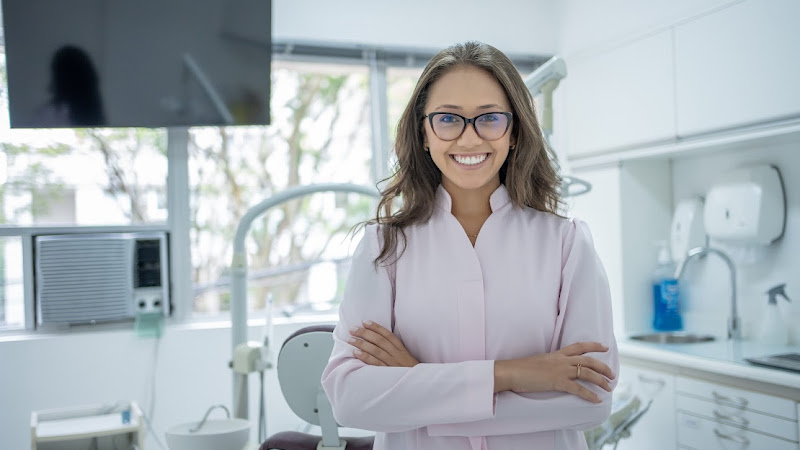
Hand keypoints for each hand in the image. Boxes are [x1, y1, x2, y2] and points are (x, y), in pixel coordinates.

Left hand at [347, 320, 418, 367]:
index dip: (376, 327)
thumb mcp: (406, 358)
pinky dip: (365, 357)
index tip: (365, 322)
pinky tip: (356, 352)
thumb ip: (395, 350)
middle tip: (353, 329)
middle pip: (379, 341)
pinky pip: (375, 363)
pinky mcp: (387, 373)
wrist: (417, 384)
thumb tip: (379, 340)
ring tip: (350, 339)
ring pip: (375, 350)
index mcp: (401, 350)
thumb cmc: (409, 371)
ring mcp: (392, 364)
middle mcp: (397, 355)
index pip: (388, 335)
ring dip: (361, 343)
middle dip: (365, 333)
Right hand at [494, 342, 614, 402]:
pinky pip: (578, 389)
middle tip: (612, 374)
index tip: (605, 347)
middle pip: (588, 360)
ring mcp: (560, 370)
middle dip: (603, 367)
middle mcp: (561, 360)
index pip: (579, 346)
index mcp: (557, 354)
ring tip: (608, 387)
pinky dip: (589, 395)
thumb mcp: (539, 362)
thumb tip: (554, 370)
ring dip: (600, 380)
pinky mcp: (557, 382)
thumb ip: (550, 364)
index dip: (594, 346)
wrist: (511, 371)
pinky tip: (597, 400)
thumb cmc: (521, 368)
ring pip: (587, 373)